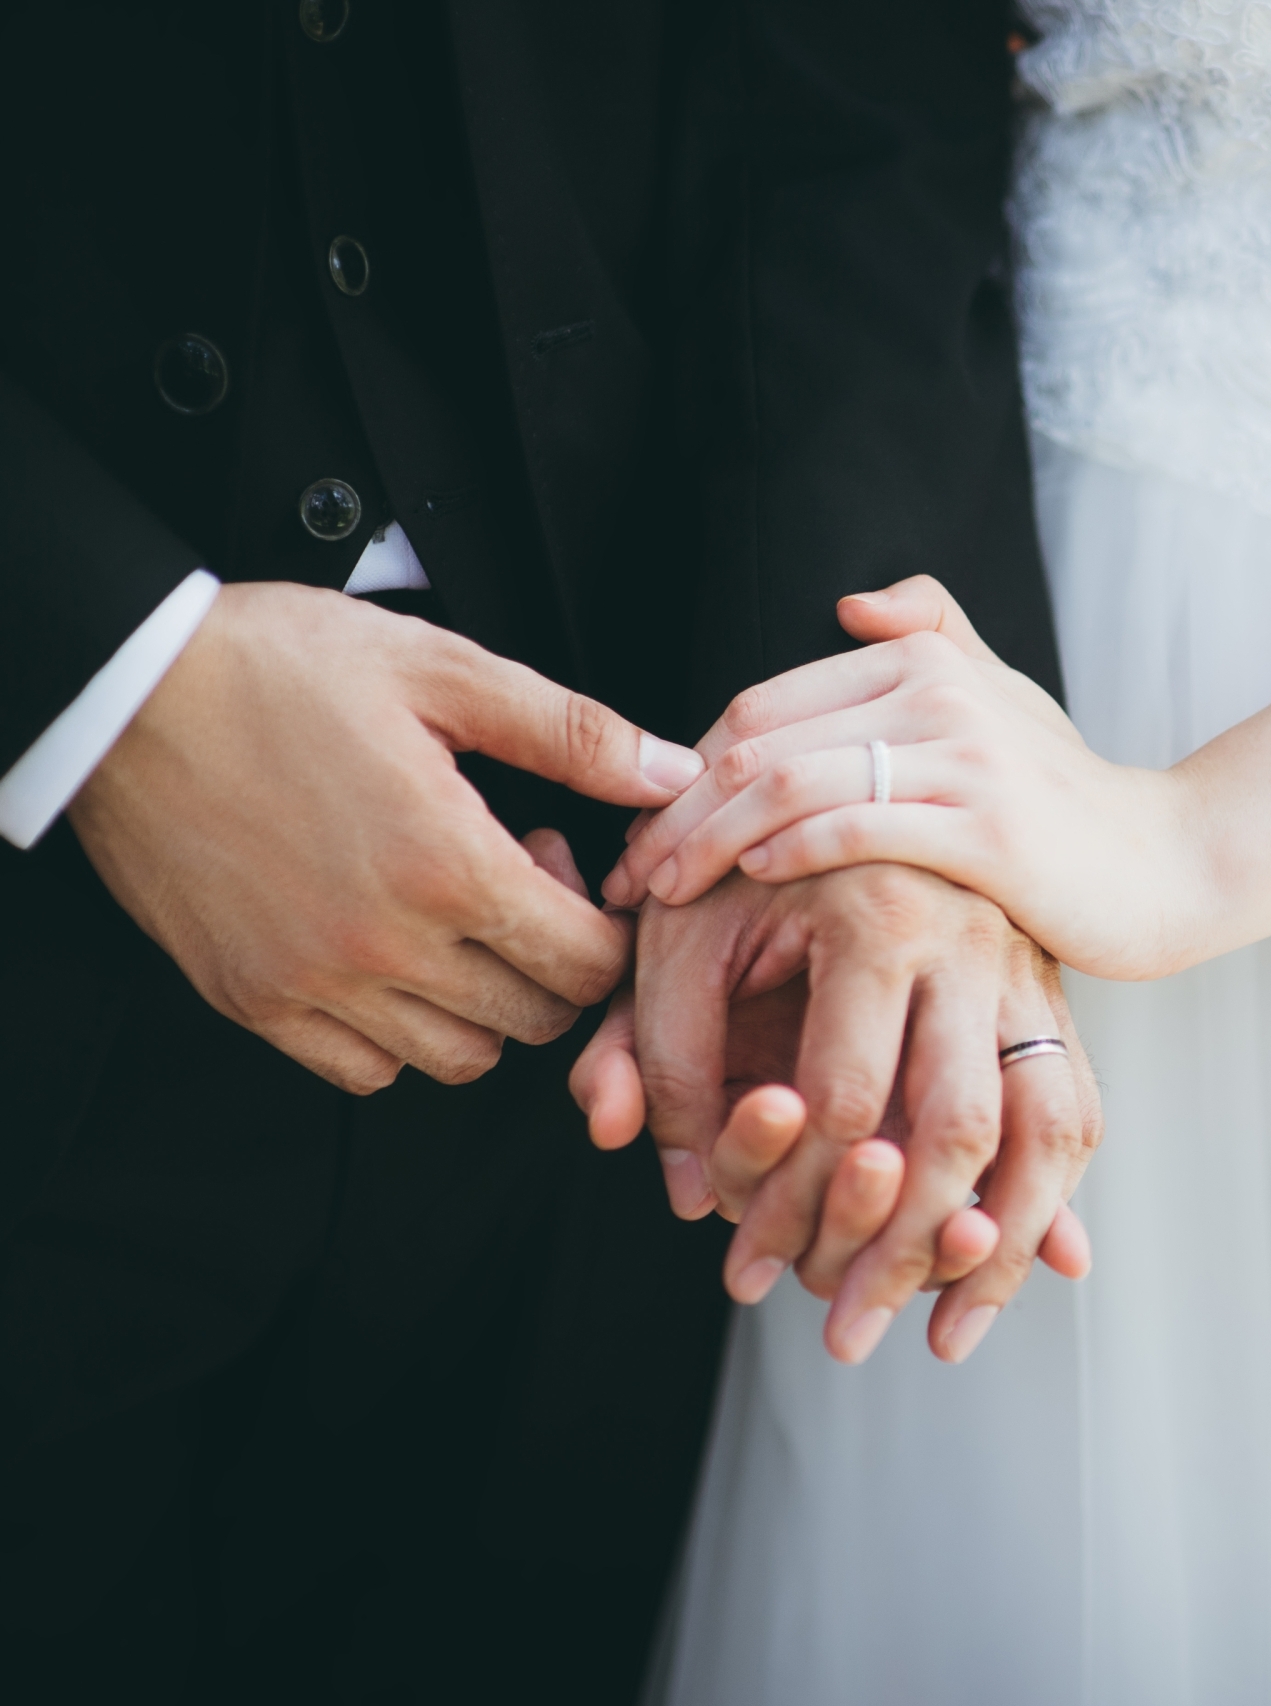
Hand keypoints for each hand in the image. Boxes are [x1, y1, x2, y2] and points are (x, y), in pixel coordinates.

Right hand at [68, 581, 703, 1092]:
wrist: (126, 691)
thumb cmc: (282, 666)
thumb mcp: (444, 671)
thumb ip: (573, 733)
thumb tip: (674, 774)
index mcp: (448, 864)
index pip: (587, 964)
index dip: (604, 924)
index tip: (564, 867)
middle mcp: (386, 945)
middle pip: (535, 1018)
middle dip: (552, 961)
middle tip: (511, 882)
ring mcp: (314, 984)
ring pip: (458, 1058)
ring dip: (484, 1003)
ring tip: (451, 917)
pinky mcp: (254, 1001)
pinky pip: (365, 1071)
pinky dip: (400, 1036)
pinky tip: (391, 957)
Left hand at [570, 867, 1098, 1363]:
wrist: (846, 777)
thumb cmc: (744, 865)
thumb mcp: (679, 937)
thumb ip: (660, 1053)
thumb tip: (683, 1186)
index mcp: (879, 911)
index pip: (844, 1098)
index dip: (787, 1198)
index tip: (746, 1266)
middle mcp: (974, 940)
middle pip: (959, 1130)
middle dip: (897, 1251)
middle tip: (845, 1336)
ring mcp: (1026, 966)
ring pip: (1051, 1129)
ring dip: (1000, 1249)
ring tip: (941, 1337)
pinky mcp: (1051, 994)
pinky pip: (1078, 1110)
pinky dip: (1057, 1199)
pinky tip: (1026, 1270)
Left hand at [602, 575, 1206, 978]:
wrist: (1167, 863)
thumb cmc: (1063, 797)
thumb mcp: (1000, 700)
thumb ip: (932, 637)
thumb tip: (850, 605)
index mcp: (922, 658)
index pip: (762, 704)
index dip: (685, 767)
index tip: (645, 829)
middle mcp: (936, 690)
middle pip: (757, 740)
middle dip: (675, 810)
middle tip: (628, 873)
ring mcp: (964, 756)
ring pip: (788, 783)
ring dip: (707, 840)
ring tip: (661, 891)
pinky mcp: (988, 829)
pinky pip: (855, 827)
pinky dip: (786, 849)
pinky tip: (747, 879)